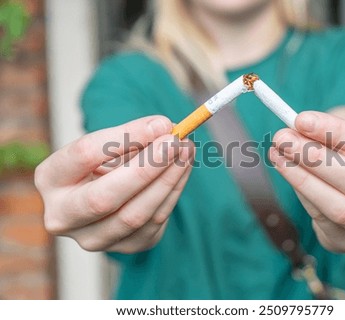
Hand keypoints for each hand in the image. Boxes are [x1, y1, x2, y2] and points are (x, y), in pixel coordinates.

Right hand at [35, 116, 194, 252]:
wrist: (105, 193)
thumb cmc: (103, 162)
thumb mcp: (107, 144)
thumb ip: (131, 135)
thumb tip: (165, 127)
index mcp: (50, 178)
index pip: (85, 155)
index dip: (127, 137)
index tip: (161, 124)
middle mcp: (63, 216)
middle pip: (105, 198)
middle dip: (147, 167)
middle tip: (176, 141)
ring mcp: (93, 239)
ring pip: (136, 215)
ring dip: (168, 180)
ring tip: (186, 151)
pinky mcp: (125, 247)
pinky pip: (155, 222)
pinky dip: (173, 192)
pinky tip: (182, 169)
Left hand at [270, 111, 344, 251]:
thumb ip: (335, 136)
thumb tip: (299, 129)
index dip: (338, 133)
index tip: (303, 120)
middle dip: (315, 158)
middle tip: (284, 138)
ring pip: (338, 208)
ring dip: (301, 178)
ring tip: (278, 154)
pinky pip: (322, 218)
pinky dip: (302, 192)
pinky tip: (288, 171)